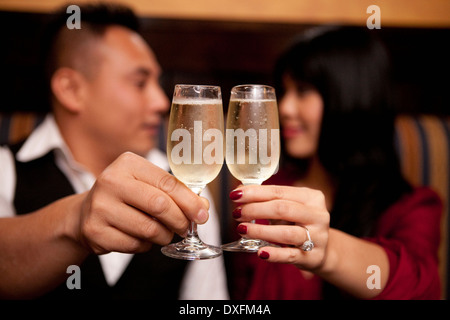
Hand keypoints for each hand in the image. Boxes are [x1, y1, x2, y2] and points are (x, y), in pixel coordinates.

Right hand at [74, 152, 208, 253]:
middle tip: (186, 228)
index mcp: (128, 164)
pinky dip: (145, 245)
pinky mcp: (95, 231)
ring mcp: (100, 207)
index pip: (168, 183)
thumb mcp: (147, 185)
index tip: (202, 215)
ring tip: (163, 233)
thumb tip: (202, 208)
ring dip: (164, 236)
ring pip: (149, 229)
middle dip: (180, 220)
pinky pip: (134, 244)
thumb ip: (175, 192)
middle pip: (160, 205)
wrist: (86, 212)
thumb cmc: (126, 196)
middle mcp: (111, 181)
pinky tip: (141, 238)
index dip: (190, 201)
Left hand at [230, 185, 329, 270]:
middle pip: (282, 209)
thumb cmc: (298, 223)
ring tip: (242, 229)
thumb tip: (239, 192)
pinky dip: (274, 254)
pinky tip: (260, 252)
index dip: (255, 193)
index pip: (279, 192)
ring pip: (286, 233)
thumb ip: (266, 199)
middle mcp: (317, 215)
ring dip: (260, 231)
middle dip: (255, 210)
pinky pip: (290, 255)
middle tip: (237, 213)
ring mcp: (317, 237)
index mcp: (311, 197)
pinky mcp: (313, 257)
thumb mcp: (287, 207)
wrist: (322, 250)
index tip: (235, 195)